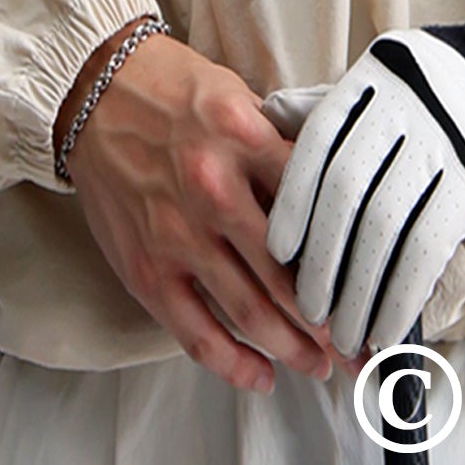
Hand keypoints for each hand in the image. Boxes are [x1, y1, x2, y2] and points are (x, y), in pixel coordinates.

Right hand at [57, 27, 361, 393]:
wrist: (91, 90)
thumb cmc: (170, 89)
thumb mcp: (238, 96)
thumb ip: (278, 146)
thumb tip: (329, 192)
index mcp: (245, 138)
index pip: (316, 204)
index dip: (351, 251)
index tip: (373, 282)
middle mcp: (213, 189)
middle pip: (291, 271)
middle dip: (333, 318)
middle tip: (362, 344)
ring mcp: (177, 235)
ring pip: (250, 310)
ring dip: (294, 347)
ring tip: (323, 365)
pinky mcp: (145, 268)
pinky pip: (194, 331)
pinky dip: (232, 362)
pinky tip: (262, 376)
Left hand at [262, 5, 464, 357]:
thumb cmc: (441, 97)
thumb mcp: (389, 82)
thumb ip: (336, 106)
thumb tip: (270, 121)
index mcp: (375, 77)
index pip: (319, 144)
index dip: (293, 200)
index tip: (276, 250)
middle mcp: (405, 104)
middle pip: (345, 189)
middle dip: (321, 258)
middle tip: (307, 308)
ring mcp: (444, 141)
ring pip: (383, 224)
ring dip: (357, 289)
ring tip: (342, 333)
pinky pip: (426, 246)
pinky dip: (400, 294)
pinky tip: (385, 329)